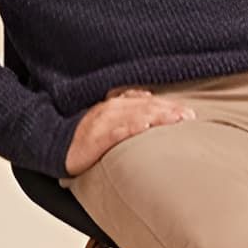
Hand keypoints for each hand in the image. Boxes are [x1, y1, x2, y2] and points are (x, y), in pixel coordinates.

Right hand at [64, 88, 195, 176]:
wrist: (58, 144)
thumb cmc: (88, 134)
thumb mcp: (111, 119)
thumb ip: (130, 110)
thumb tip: (149, 102)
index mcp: (118, 105)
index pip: (149, 103)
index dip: (170, 107)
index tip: (190, 114)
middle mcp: (112, 109)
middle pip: (146, 107)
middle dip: (169, 111)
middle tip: (188, 117)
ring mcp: (104, 122)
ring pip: (134, 116)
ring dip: (156, 117)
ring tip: (175, 120)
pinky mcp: (96, 137)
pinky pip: (115, 131)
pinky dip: (129, 128)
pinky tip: (143, 128)